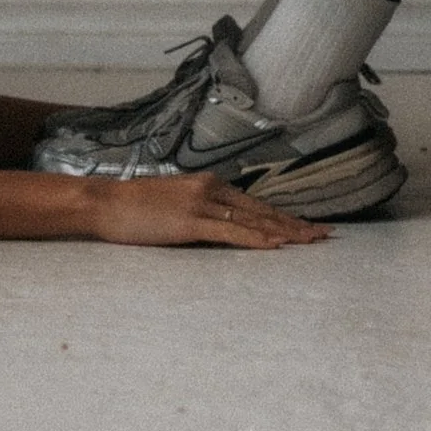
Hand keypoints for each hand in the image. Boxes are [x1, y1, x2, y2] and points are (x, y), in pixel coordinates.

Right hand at [81, 173, 330, 249]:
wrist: (106, 203)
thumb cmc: (135, 208)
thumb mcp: (175, 203)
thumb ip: (201, 210)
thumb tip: (222, 224)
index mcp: (209, 184)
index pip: (256, 204)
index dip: (284, 216)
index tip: (308, 226)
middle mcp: (211, 189)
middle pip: (263, 211)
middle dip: (295, 225)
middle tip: (325, 235)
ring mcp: (202, 204)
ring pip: (253, 220)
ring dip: (285, 233)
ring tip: (310, 242)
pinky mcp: (190, 222)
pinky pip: (230, 232)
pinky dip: (256, 239)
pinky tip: (275, 246)